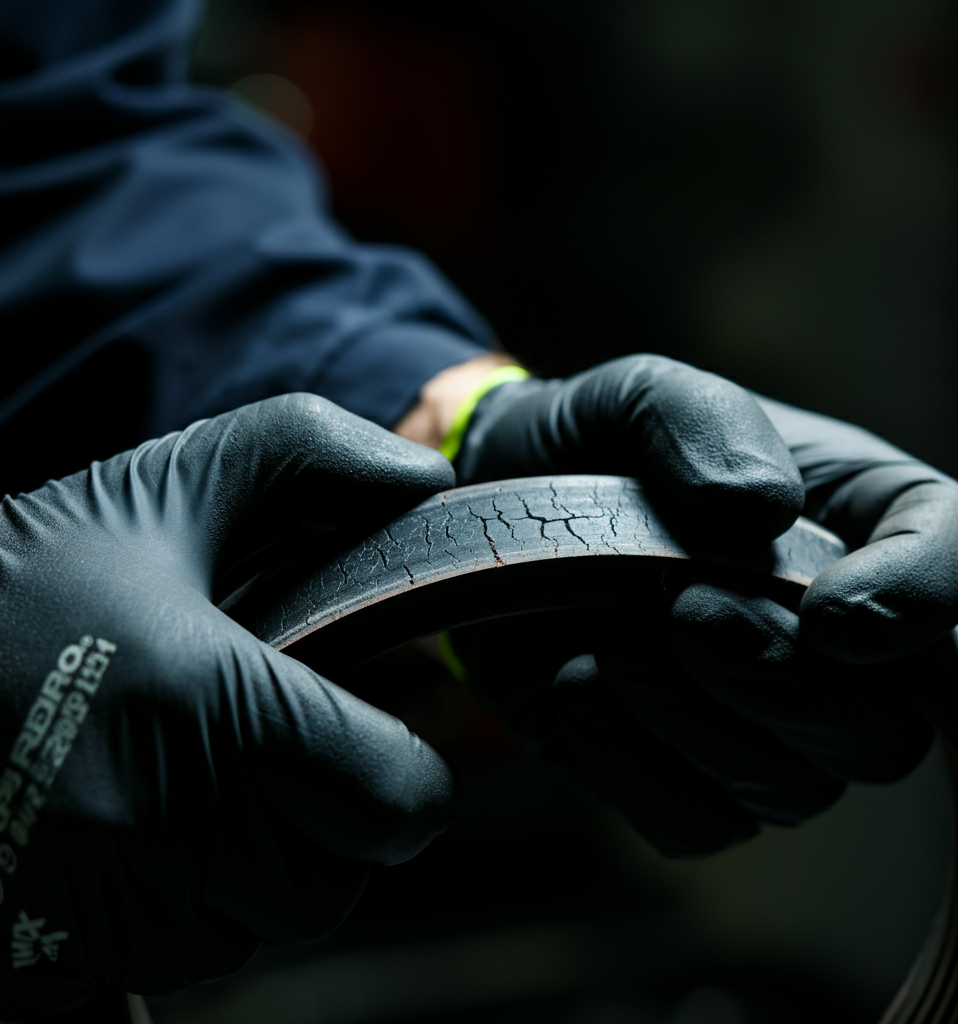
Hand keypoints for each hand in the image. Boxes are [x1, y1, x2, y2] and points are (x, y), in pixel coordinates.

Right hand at [0, 395, 456, 1016]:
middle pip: (329, 882)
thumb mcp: (165, 490)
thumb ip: (311, 457)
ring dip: (248, 866)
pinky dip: (175, 904)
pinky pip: (166, 960)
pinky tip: (131, 823)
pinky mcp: (45, 961)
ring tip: (187, 774)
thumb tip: (424, 478)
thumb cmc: (16, 578)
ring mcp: (96, 918)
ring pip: (250, 928)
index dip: (406, 774)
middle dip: (325, 822)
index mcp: (213, 716)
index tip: (376, 735)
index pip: (397, 808)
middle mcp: (159, 837)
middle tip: (274, 748)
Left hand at [449, 355, 957, 854]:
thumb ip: (705, 422)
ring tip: (611, 640)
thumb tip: (760, 511)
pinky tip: (576, 683)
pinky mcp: (681, 775)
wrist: (497, 510)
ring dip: (693, 720)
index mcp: (855, 520)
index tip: (832, 614)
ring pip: (792, 790)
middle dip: (781, 681)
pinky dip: (629, 763)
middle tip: (681, 610)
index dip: (922, 600)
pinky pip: (694, 823)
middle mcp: (830, 639)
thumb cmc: (592, 445)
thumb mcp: (640, 394)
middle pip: (887, 729)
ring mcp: (758, 724)